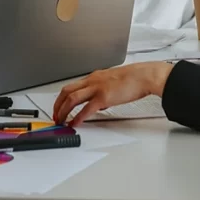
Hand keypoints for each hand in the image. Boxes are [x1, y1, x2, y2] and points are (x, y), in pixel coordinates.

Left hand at [53, 62, 173, 126]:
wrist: (144, 76)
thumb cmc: (133, 79)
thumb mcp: (113, 82)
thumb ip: (103, 91)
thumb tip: (98, 105)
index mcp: (94, 77)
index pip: (72, 86)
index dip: (62, 98)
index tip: (59, 106)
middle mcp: (92, 81)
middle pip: (66, 91)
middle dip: (57, 104)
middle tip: (55, 115)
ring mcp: (97, 88)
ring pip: (72, 99)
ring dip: (63, 111)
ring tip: (60, 120)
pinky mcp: (104, 97)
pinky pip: (86, 109)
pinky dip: (78, 117)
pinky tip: (75, 123)